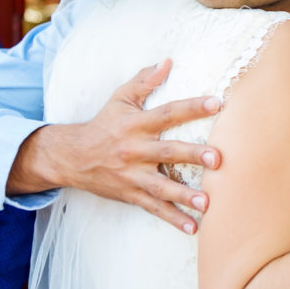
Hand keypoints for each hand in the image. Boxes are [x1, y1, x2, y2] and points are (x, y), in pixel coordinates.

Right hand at [10, 59, 221, 233]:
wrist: (71, 157)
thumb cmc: (103, 125)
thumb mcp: (120, 99)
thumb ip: (144, 81)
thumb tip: (167, 60)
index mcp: (136, 124)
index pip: (168, 113)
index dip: (192, 107)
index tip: (217, 103)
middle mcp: (135, 150)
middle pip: (167, 151)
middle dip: (192, 155)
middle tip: (217, 158)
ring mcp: (132, 175)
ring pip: (162, 186)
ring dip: (185, 195)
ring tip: (207, 203)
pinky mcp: (130, 194)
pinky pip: (154, 208)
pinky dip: (173, 218)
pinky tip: (193, 227)